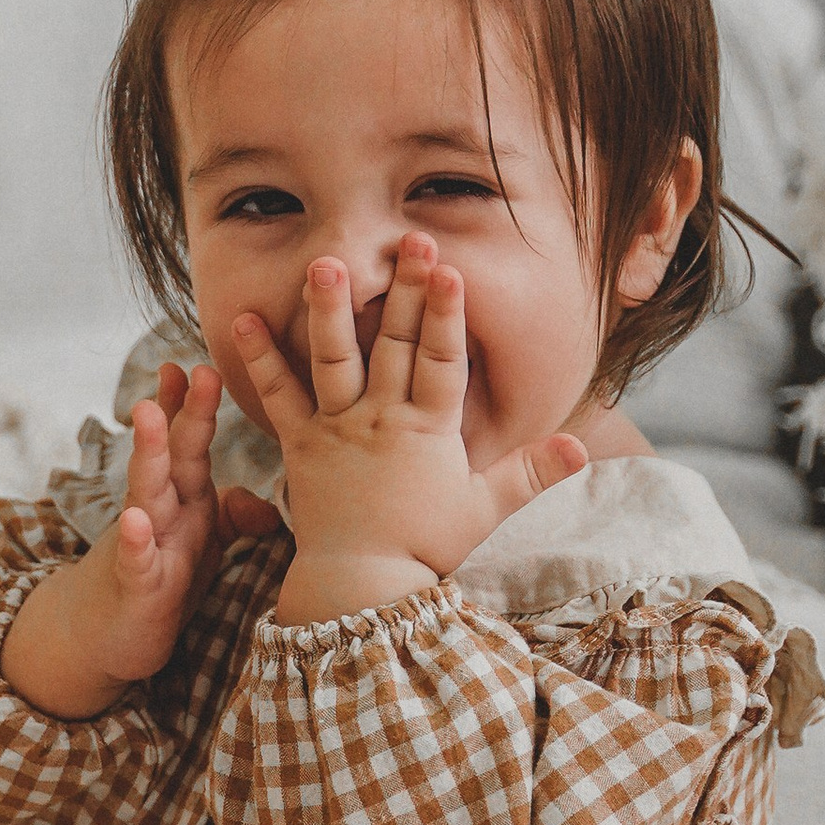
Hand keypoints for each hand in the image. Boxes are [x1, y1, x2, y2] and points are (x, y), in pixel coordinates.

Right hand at [1, 362, 281, 717]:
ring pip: (147, 493)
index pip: (188, 442)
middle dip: (180, 412)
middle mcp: (163, 512)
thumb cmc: (160, 583)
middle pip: (173, 455)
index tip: (201, 360)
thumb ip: (229, 517)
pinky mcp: (137, 587)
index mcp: (185, 499)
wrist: (104, 636)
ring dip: (148, 453)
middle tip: (192, 368)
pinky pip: (137, 561)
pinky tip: (136, 522)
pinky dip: (136, 541)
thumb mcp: (201, 548)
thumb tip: (262, 500)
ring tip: (146, 414)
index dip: (193, 404)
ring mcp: (146, 545)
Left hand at [234, 237, 587, 625]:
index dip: (445, 314)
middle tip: (408, 237)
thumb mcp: (485, 509)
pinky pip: (277, 397)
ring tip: (322, 264)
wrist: (361, 586)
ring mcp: (338, 428)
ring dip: (329, 310)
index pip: (441, 360)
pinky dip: (259, 359)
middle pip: (393, 344)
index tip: (448, 270)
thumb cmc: (426, 549)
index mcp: (428, 430)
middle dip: (403, 289)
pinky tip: (242, 319)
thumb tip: (582, 448)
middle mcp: (381, 420)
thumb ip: (531, 472)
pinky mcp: (300, 445)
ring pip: (333, 359)